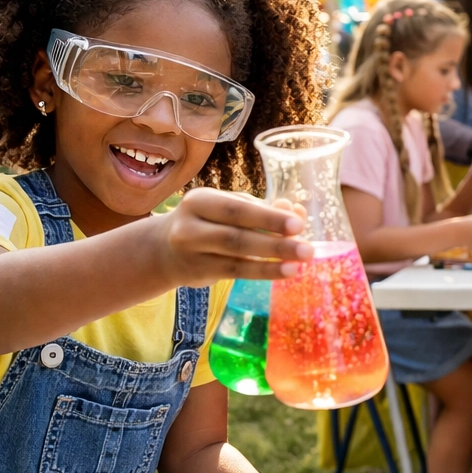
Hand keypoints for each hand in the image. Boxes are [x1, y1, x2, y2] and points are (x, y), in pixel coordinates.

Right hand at [156, 189, 312, 285]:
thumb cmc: (208, 221)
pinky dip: (264, 271)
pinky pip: (236, 272)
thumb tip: (296, 210)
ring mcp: (192, 252)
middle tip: (307, 248)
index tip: (297, 223)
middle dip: (275, 241)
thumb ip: (260, 209)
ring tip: (300, 262)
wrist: (164, 249)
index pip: (237, 209)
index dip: (268, 217)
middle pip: (236, 234)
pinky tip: (286, 271)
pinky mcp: (199, 273)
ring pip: (237, 256)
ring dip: (272, 259)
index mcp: (200, 200)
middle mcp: (190, 225)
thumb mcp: (227, 209)